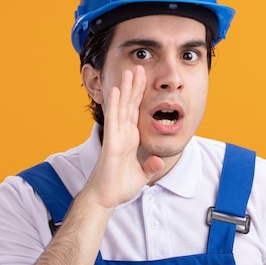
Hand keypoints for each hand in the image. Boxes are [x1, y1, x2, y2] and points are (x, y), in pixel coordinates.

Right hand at [86, 66, 163, 208]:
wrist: (106, 197)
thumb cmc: (119, 186)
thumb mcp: (142, 175)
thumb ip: (150, 166)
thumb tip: (159, 160)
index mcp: (129, 138)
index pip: (135, 112)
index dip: (140, 95)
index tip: (144, 79)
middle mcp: (122, 134)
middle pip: (129, 104)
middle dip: (134, 86)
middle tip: (139, 67)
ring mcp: (116, 136)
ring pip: (121, 107)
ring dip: (125, 89)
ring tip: (129, 71)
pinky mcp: (111, 142)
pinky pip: (113, 120)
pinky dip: (114, 105)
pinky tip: (116, 90)